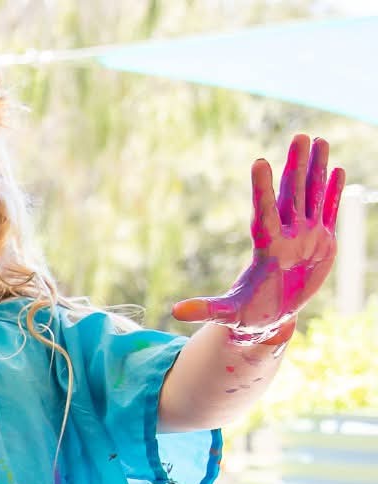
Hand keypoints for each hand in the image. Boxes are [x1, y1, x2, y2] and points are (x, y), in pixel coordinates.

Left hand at [173, 134, 344, 344]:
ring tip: (318, 140)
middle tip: (300, 136)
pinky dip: (333, 192)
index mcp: (266, 248)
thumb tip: (175, 311)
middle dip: (297, 166)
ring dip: (316, 168)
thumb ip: (206, 309)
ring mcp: (305, 236)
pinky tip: (336, 168)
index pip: (264, 213)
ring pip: (311, 196)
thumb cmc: (245, 316)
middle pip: (292, 195)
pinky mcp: (322, 243)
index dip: (262, 190)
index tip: (259, 162)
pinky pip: (329, 212)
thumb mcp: (227, 314)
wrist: (269, 318)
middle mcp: (286, 235)